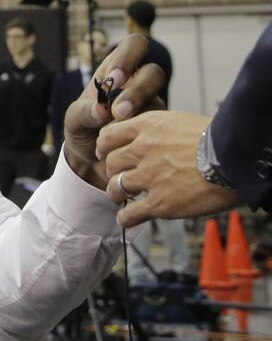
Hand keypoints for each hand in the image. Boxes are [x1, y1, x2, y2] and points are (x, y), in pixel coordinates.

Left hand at [62, 34, 166, 191]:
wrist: (91, 160)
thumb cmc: (82, 131)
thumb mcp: (75, 121)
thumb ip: (85, 113)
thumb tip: (102, 110)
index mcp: (115, 71)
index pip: (134, 46)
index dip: (128, 57)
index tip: (112, 80)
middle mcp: (137, 84)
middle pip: (154, 73)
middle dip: (137, 90)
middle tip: (118, 111)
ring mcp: (151, 105)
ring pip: (159, 100)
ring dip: (141, 114)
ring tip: (120, 128)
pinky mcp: (159, 126)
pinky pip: (164, 125)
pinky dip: (147, 132)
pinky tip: (130, 143)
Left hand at [97, 110, 241, 225]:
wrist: (235, 157)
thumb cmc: (217, 138)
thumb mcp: (181, 121)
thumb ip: (162, 131)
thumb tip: (158, 138)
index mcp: (147, 127)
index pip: (109, 136)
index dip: (105, 148)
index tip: (106, 154)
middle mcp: (141, 150)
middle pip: (111, 163)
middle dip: (111, 172)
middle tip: (118, 178)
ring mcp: (148, 177)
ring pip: (115, 187)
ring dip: (115, 194)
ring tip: (120, 198)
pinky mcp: (159, 203)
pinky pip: (130, 214)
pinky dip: (125, 218)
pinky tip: (127, 219)